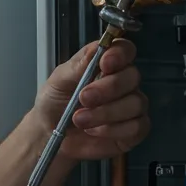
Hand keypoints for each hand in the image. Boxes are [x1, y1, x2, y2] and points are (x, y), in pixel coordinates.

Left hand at [34, 38, 149, 160]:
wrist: (48, 137)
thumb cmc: (54, 104)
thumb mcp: (58, 81)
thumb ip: (79, 65)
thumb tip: (98, 47)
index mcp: (105, 65)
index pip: (125, 50)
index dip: (119, 54)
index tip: (105, 63)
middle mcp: (122, 83)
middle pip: (133, 76)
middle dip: (109, 88)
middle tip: (84, 98)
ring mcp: (131, 107)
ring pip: (136, 103)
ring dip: (106, 112)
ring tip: (79, 119)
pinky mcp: (134, 131)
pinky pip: (138, 126)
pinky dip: (113, 130)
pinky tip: (93, 131)